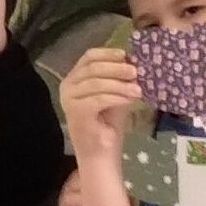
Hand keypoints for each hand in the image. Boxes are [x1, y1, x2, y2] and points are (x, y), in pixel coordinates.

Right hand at [60, 46, 144, 165]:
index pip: (89, 57)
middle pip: (92, 67)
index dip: (108, 53)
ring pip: (96, 83)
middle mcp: (68, 85)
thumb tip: (133, 61)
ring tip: (138, 90)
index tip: (125, 54)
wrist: (100, 152)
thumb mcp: (116, 93)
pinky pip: (98, 99)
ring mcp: (69, 98)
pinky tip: (129, 99)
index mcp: (75, 78)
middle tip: (135, 72)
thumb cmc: (107, 123)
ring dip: (120, 84)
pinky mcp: (75, 111)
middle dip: (116, 68)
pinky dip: (116, 97)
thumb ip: (120, 78)